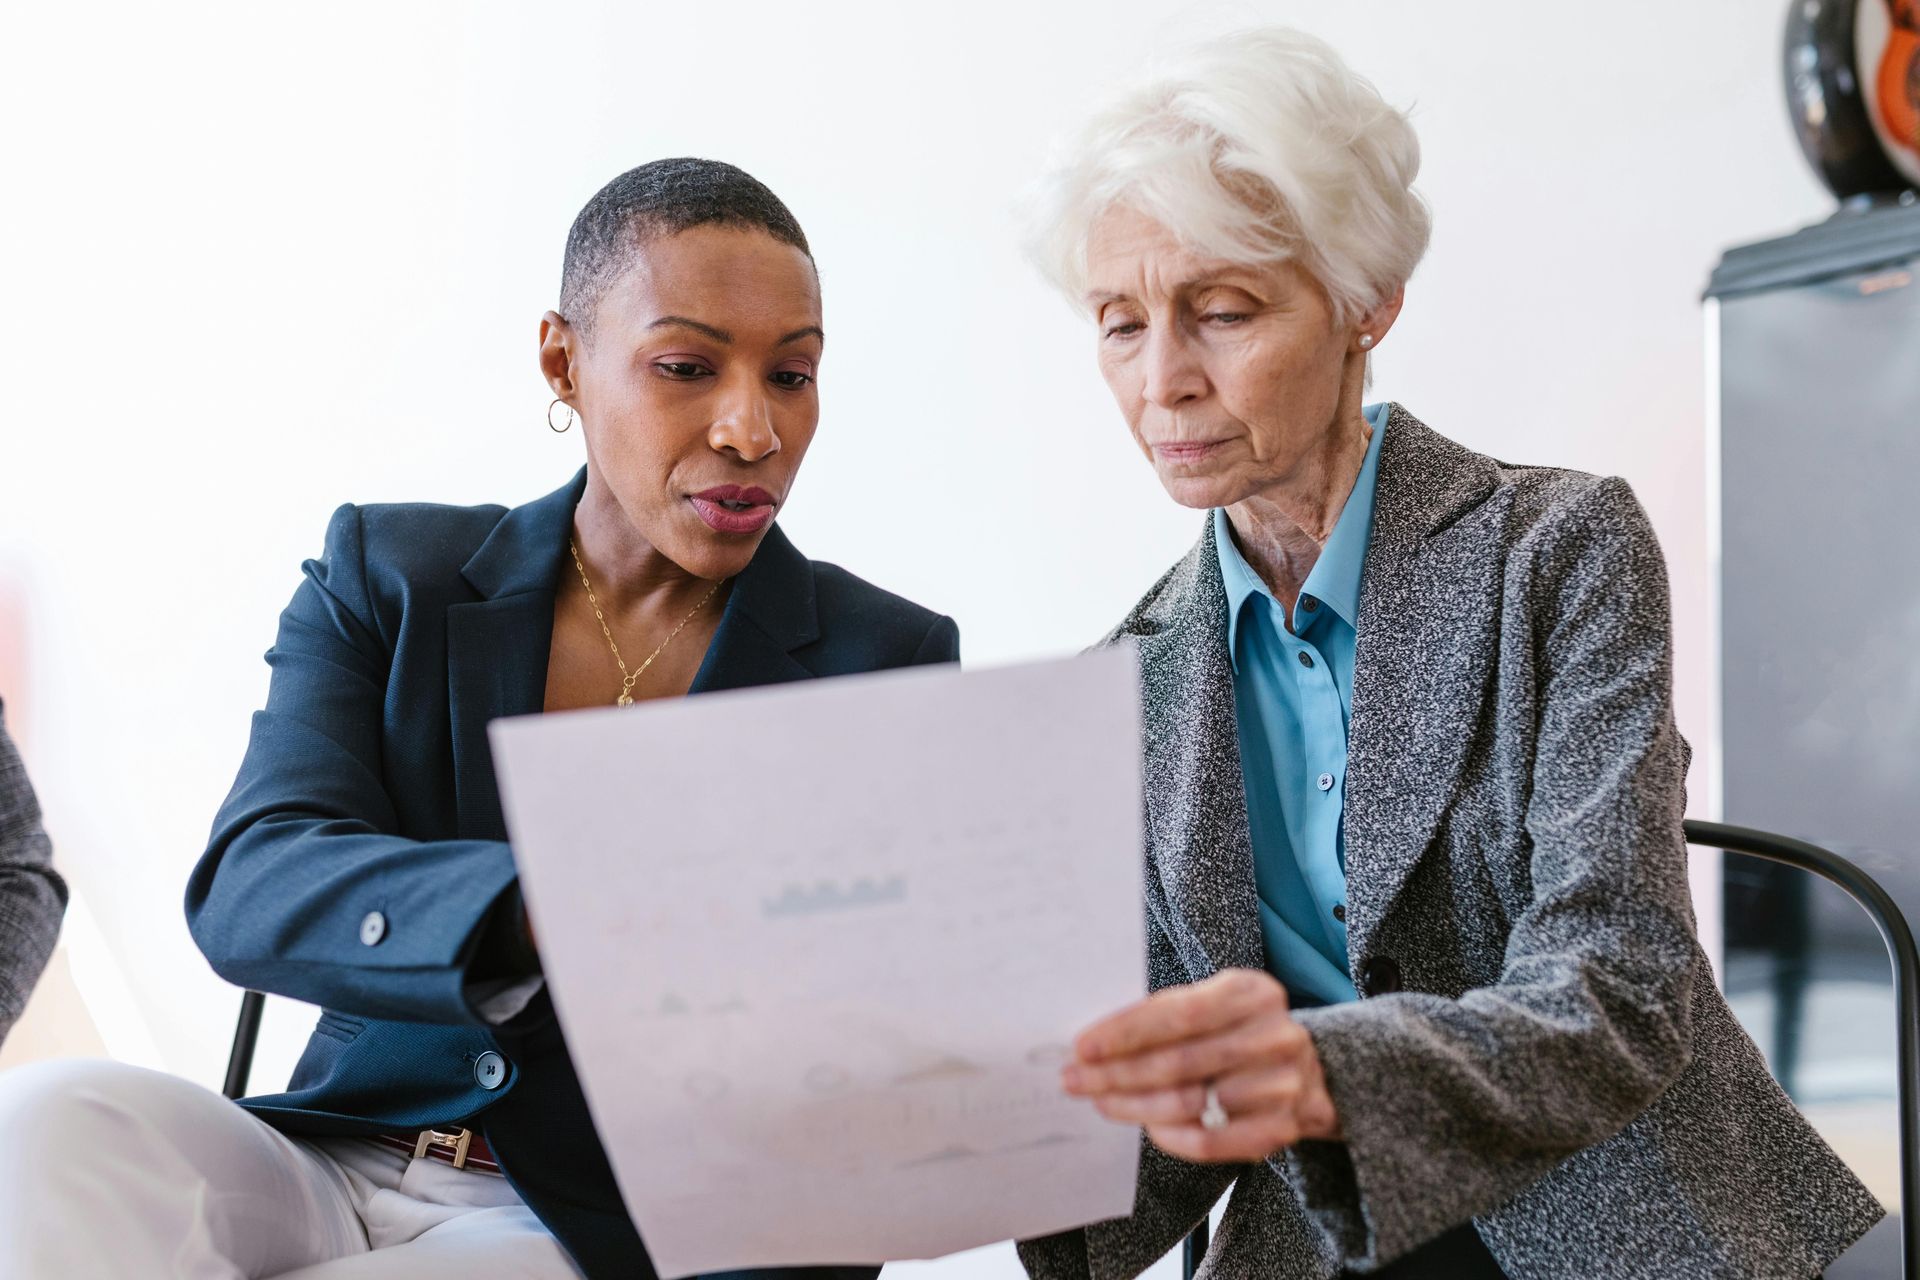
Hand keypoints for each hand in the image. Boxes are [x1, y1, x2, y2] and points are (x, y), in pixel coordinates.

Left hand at [1060, 967, 1340, 1161]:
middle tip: (1075, 1079)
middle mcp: (1275, 1035)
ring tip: (1102, 1101)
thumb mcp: (1214, 1003)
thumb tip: (1096, 1040)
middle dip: (1117, 1073)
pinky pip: (1210, 1141)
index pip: (1180, 1012)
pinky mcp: (1281, 1128)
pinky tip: (1146, 1126)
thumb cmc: (1239, 1032)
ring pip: (1190, 1103)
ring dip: (1135, 1106)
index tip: (1083, 1046)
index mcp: (1253, 992)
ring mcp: (1284, 1084)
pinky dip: (1169, 1136)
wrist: (1313, 1071)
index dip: (1126, 1032)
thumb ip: (1166, 1014)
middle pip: (1180, 1061)